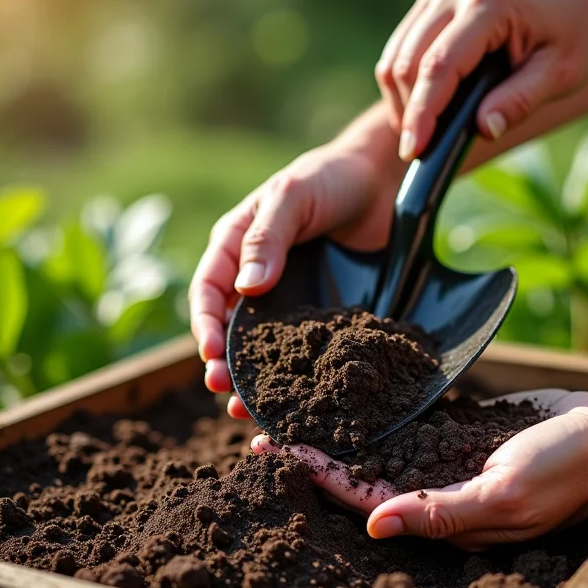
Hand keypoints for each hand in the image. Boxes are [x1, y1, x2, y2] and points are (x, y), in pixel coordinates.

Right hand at [189, 123, 400, 415]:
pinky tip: (295, 395)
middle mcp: (255, 276)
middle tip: (223, 391)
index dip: (206, 323)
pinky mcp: (318, 310)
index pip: (208, 290)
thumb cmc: (329, 178)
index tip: (211, 354)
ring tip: (248, 409)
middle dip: (222, 361)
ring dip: (253, 376)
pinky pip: (301, 345)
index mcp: (236, 245)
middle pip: (229, 326)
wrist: (382, 181)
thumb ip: (267, 238)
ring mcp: (287, 297)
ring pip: (262, 344)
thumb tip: (245, 289)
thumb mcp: (293, 197)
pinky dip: (293, 372)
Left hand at [252, 390, 587, 549]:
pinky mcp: (461, 432)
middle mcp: (436, 487)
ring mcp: (447, 459)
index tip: (273, 449)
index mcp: (441, 512)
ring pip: (380, 446)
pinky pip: (412, 423)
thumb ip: (442, 511)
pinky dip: (380, 410)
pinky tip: (355, 392)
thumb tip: (376, 526)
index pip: (364, 497)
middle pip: (361, 472)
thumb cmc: (565, 471)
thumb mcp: (505, 494)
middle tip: (265, 422)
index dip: (318, 475)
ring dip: (340, 428)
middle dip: (315, 450)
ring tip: (300, 404)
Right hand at [376, 0, 587, 159]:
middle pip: (408, 64)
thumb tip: (484, 128)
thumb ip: (520, 101)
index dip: (422, 114)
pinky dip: (405, 83)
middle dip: (409, 113)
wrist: (581, 6)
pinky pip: (400, 48)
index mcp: (492, 3)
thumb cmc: (575, 41)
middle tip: (420, 151)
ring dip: (403, 100)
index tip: (413, 151)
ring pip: (396, 57)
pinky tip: (423, 104)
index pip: (439, 67)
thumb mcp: (560, 76)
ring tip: (422, 131)